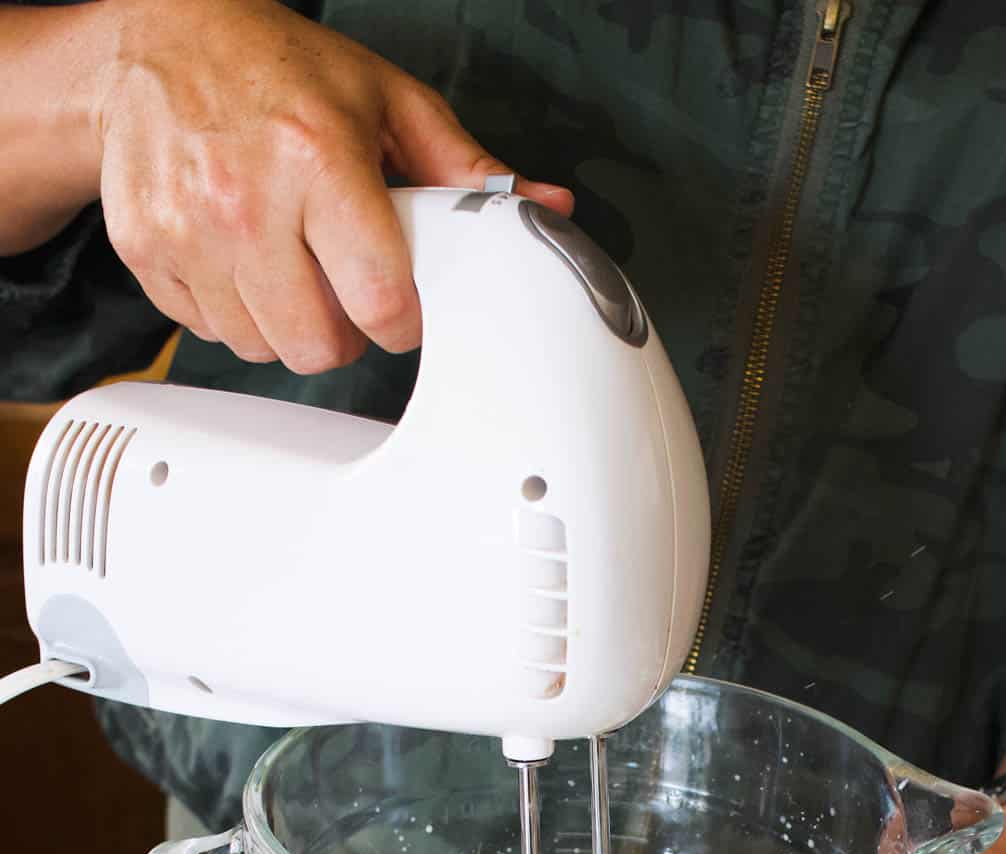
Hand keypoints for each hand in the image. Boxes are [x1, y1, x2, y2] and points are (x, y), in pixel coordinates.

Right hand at [90, 0, 572, 369]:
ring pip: (263, 349)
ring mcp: (187, 229)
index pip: (379, 304)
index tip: (399, 308)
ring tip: (289, 265)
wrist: (159, 36)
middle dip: (342, 332)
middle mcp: (246, 199)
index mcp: (318, 159)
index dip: (400, 320)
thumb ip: (465, 166)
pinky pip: (209, 331)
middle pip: (318, 347)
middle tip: (340, 286)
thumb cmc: (279, 68)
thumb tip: (545, 204)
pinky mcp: (145, 249)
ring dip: (285, 326)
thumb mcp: (385, 101)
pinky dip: (232, 311)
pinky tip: (241, 259)